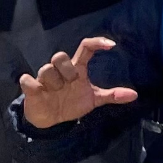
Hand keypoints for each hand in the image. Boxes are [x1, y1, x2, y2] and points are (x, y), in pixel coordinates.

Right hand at [19, 38, 137, 129]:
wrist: (51, 119)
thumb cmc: (72, 103)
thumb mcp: (93, 99)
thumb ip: (112, 95)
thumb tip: (134, 95)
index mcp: (76, 69)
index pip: (86, 48)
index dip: (97, 42)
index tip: (111, 45)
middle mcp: (60, 71)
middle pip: (61, 55)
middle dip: (67, 68)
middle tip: (72, 81)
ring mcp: (45, 79)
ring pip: (46, 68)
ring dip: (53, 81)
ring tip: (56, 92)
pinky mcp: (31, 88)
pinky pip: (27, 80)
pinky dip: (32, 85)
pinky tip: (39, 92)